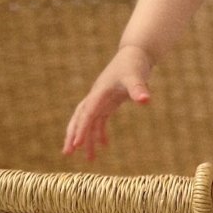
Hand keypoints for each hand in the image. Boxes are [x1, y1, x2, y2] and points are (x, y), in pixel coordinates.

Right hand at [62, 45, 153, 162]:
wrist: (136, 53)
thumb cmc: (135, 63)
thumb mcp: (137, 76)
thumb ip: (139, 89)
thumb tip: (145, 100)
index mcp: (100, 92)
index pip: (88, 113)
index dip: (81, 128)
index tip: (76, 144)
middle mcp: (97, 96)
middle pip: (80, 117)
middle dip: (73, 135)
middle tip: (67, 153)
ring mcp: (101, 99)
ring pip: (88, 121)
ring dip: (86, 138)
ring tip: (88, 159)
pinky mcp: (108, 101)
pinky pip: (99, 119)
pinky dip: (99, 132)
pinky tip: (103, 145)